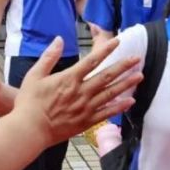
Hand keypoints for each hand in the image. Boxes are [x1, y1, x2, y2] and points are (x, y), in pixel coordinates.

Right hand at [12, 37, 141, 144]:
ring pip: (110, 93)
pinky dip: (119, 106)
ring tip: (139, 76)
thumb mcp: (34, 75)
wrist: (30, 130)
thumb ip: (49, 56)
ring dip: (126, 84)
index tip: (118, 42)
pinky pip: (107, 113)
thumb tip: (58, 39)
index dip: (106, 50)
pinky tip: (130, 101)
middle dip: (123, 66)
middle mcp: (81, 92)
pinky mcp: (86, 121)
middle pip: (107, 76)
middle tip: (137, 59)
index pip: (92, 60)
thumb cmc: (29, 103)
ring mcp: (86, 107)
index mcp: (69, 79)